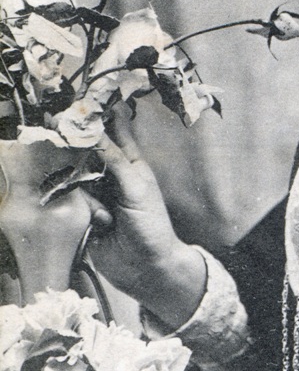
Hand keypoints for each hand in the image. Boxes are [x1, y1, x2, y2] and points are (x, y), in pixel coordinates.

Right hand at [85, 110, 205, 326]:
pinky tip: (103, 223)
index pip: (115, 132)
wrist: (147, 270)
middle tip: (78, 150)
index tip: (85, 101)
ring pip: (77, 176)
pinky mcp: (85, 214)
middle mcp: (113, 175)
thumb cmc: (153, 228)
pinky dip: (86, 210)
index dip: (101, 116)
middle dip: (83, 152)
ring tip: (108, 210)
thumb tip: (96, 132)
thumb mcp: (136, 189)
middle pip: (89, 151)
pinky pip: (73, 202)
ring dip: (87, 190)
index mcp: (132, 164)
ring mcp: (97, 194)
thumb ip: (115, 161)